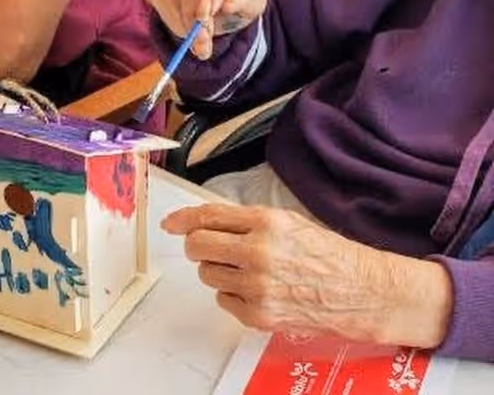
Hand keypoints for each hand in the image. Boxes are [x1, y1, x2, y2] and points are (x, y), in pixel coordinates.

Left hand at [162, 203, 452, 347]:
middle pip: (198, 246)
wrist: (360, 290)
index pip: (208, 217)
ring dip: (217, 270)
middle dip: (197, 245)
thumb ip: (243, 220)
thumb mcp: (285, 221)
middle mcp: (258, 253)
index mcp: (265, 223)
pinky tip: (255, 289)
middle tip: (208, 247)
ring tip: (245, 269)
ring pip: (207, 274)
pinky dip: (232, 294)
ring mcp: (257, 287)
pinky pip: (222, 300)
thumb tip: (200, 221)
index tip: (170, 222)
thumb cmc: (324, 253)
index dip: (183, 218)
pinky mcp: (259, 315)